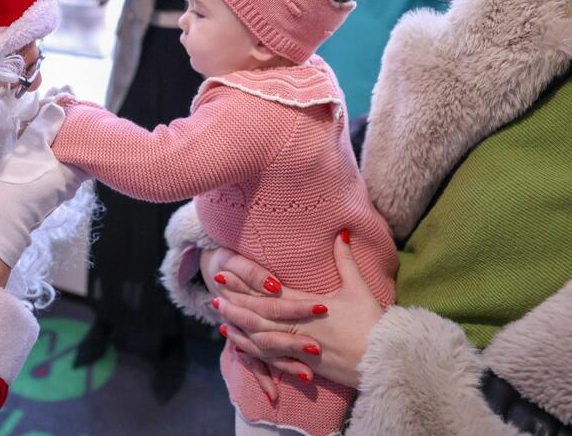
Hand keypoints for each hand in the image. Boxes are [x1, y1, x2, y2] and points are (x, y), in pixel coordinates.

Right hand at [0, 102, 88, 267]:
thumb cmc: (18, 184)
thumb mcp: (32, 147)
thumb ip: (46, 123)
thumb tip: (60, 105)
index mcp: (76, 170)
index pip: (87, 136)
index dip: (80, 112)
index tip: (70, 93)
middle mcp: (69, 177)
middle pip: (71, 139)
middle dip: (63, 114)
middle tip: (55, 92)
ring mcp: (53, 180)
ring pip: (55, 146)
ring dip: (49, 124)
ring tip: (42, 101)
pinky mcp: (37, 182)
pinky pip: (43, 155)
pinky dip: (38, 138)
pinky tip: (30, 123)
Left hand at [210, 233, 383, 392]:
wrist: (383, 361)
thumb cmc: (373, 323)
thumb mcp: (359, 288)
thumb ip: (345, 261)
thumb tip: (342, 233)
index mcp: (308, 305)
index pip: (268, 292)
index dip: (245, 282)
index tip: (226, 271)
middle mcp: (297, 326)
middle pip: (257, 314)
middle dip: (234, 302)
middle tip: (214, 292)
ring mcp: (298, 347)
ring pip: (259, 337)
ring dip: (238, 326)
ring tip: (220, 316)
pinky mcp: (303, 364)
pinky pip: (270, 358)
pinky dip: (252, 350)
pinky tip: (238, 345)